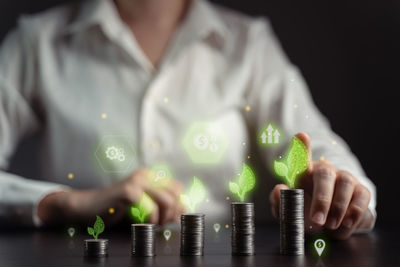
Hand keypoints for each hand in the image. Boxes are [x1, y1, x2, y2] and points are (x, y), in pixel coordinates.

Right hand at [38, 168, 184, 225]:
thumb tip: (182, 212)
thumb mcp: (140, 207)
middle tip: (163, 223)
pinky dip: (150, 220)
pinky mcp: (129, 191)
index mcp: (148, 177)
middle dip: (173, 212)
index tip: (175, 218)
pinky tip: (141, 223)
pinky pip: (151, 208)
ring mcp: (137, 182)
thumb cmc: (112, 210)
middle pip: (175, 193)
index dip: (179, 204)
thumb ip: (160, 207)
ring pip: (166, 200)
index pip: (176, 188)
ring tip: (152, 224)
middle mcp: (144, 176)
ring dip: (163, 217)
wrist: (84, 207)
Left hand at [269, 132, 373, 238]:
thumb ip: (280, 202)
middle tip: (316, 220)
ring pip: (345, 185)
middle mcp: (325, 172)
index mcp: (305, 174)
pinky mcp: (361, 191)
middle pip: (324, 174)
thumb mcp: (290, 212)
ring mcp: (345, 179)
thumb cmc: (307, 213)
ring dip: (338, 207)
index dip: (301, 147)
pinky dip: (354, 212)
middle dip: (321, 198)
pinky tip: (347, 224)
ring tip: (330, 225)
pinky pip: (361, 197)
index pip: (301, 158)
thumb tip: (278, 189)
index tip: (301, 136)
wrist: (332, 226)